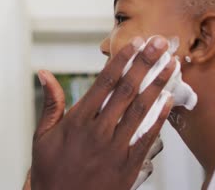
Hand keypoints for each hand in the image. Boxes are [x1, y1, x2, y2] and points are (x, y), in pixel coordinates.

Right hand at [30, 36, 174, 189]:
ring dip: (159, 84)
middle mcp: (98, 131)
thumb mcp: (42, 136)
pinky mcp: (128, 166)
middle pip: (127, 90)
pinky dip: (159, 117)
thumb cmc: (50, 171)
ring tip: (172, 65)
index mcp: (77, 121)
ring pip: (141, 110)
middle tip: (160, 44)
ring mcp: (115, 148)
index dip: (122, 61)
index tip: (135, 44)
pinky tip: (169, 99)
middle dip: (146, 63)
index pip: (104, 83)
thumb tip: (45, 74)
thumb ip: (51, 103)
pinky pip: (147, 137)